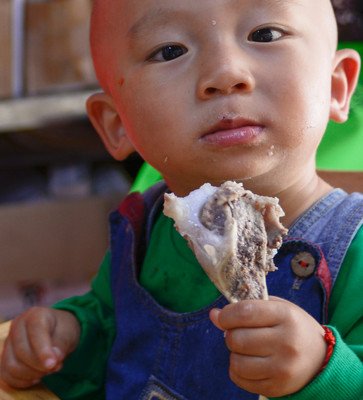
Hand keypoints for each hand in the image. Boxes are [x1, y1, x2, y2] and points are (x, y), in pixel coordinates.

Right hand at [0, 307, 79, 387]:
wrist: (56, 331)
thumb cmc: (63, 329)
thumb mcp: (68, 333)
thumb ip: (61, 346)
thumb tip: (52, 363)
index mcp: (35, 315)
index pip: (36, 332)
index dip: (43, 350)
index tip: (53, 364)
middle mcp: (17, 325)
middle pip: (22, 351)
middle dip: (40, 364)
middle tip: (56, 367)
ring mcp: (9, 341)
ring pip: (12, 365)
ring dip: (31, 374)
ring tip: (48, 371)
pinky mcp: (5, 356)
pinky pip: (7, 375)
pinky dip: (22, 380)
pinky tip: (37, 377)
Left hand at [209, 297, 326, 397]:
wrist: (321, 359)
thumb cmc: (293, 327)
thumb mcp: (277, 308)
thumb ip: (246, 307)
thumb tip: (214, 315)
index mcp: (286, 316)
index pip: (245, 312)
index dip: (226, 314)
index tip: (222, 317)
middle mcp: (286, 342)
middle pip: (237, 338)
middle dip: (230, 334)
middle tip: (238, 333)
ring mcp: (283, 368)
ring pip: (236, 361)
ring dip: (234, 353)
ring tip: (245, 349)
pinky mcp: (277, 387)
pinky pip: (240, 379)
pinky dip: (237, 370)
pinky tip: (249, 362)